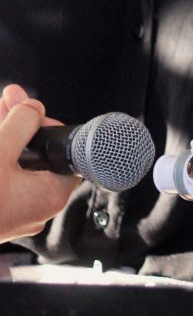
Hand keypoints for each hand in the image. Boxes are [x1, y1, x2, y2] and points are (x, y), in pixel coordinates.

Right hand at [0, 84, 77, 241]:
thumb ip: (20, 125)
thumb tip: (33, 108)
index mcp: (50, 195)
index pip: (63, 153)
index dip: (47, 127)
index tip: (30, 111)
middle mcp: (37, 208)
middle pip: (36, 156)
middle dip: (19, 125)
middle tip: (9, 100)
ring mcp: (14, 215)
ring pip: (15, 168)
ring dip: (4, 139)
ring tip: (0, 109)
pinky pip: (3, 182)